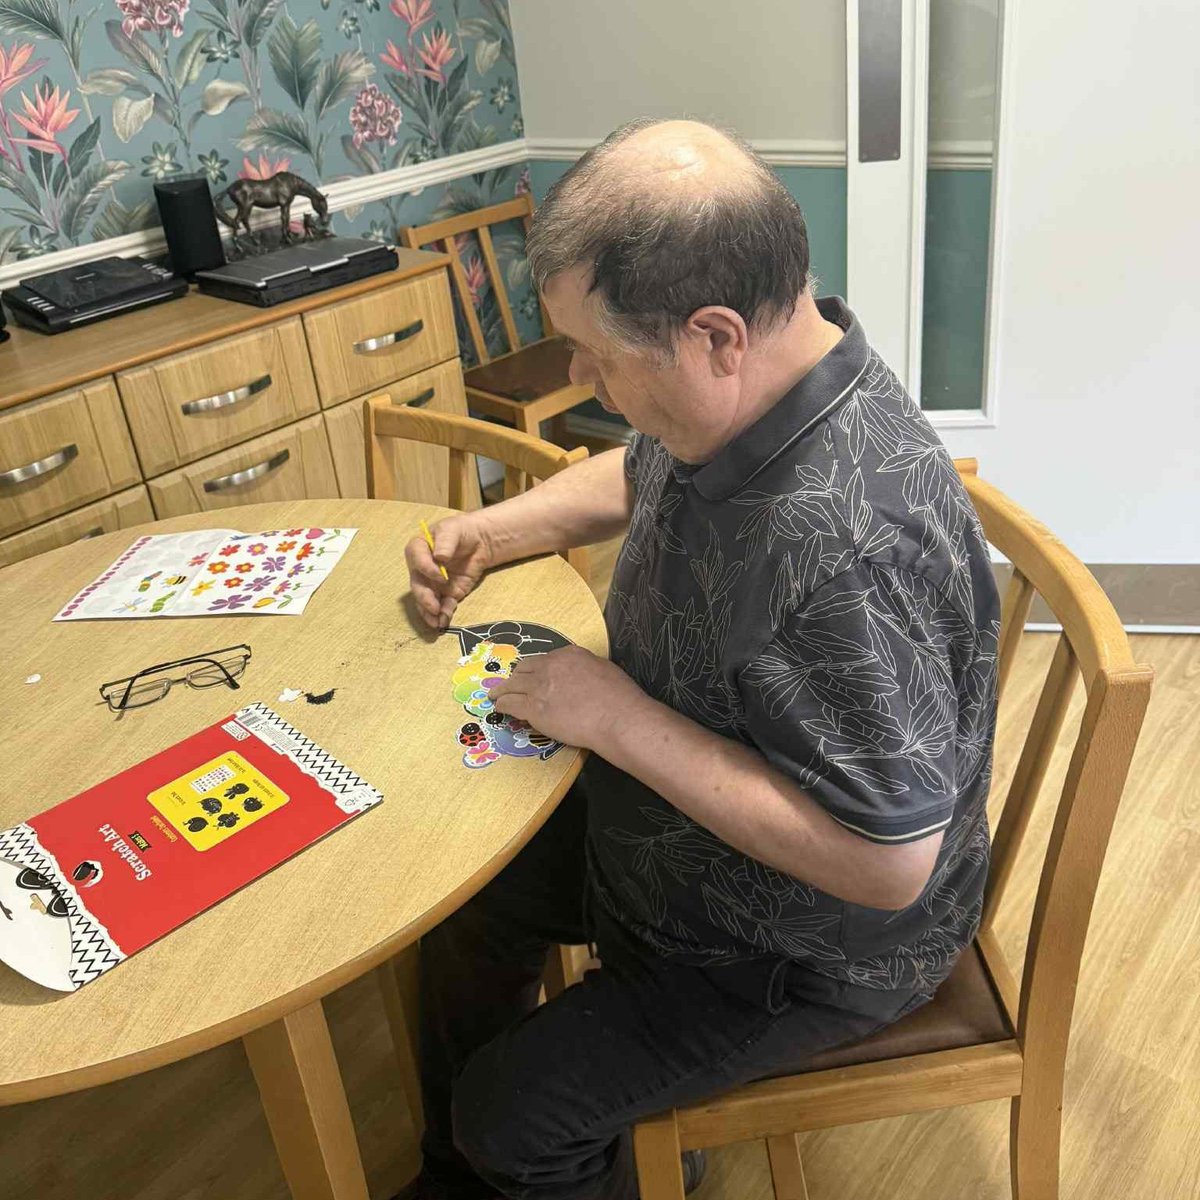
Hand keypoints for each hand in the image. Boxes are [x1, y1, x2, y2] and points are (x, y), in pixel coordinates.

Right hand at [405, 514, 493, 628]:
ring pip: (427, 600)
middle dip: (424, 598)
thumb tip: (439, 557)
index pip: (417, 560)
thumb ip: (446, 541)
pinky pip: (444, 605)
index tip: (440, 575)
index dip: (426, 569)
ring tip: (436, 623)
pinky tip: (445, 620)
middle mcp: (422, 570)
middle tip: (433, 607)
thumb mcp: (453, 530)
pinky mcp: (448, 593)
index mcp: (418, 550)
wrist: (480, 541)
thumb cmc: (461, 531)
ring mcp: (434, 584)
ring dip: (430, 612)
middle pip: (418, 585)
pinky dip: (444, 614)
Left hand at [487, 647, 644, 750]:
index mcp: (569, 654)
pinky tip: (498, 708)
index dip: (536, 669)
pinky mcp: (533, 708)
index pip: (544, 660)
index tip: (532, 676)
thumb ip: (586, 668)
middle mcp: (550, 666)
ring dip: (502, 690)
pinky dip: (502, 705)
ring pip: (512, 685)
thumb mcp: (604, 670)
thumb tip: (580, 676)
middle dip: (516, 677)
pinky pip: (509, 704)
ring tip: (495, 695)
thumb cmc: (619, 697)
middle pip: (524, 669)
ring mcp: (539, 686)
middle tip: (511, 684)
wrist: (616, 717)